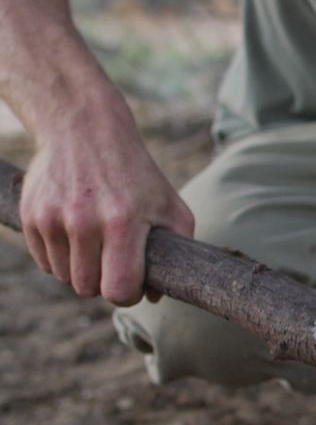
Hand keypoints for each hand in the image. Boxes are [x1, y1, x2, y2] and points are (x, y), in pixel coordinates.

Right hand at [18, 94, 193, 305]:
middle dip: (104, 282)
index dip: (128, 295)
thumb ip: (176, 248)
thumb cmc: (136, 174)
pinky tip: (76, 234)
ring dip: (81, 269)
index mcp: (123, 221)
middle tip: (115, 260)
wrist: (85, 129)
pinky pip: (45, 262)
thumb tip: (155, 294)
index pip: (117, 289)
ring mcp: (53, 218)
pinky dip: (61, 258)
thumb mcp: (169, 205)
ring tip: (96, 242)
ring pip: (64, 277)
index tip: (133, 284)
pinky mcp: (31, 216)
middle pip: (88, 288)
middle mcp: (84, 221)